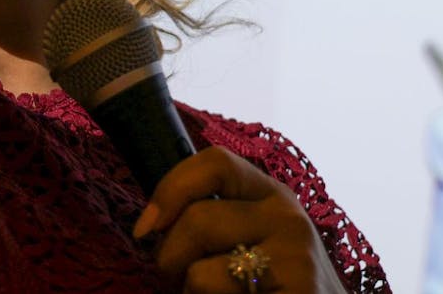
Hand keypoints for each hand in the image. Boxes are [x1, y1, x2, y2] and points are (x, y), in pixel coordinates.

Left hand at [132, 146, 343, 292]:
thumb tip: (150, 221)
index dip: (171, 188)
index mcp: (272, 195)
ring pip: (199, 273)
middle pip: (197, 220)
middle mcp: (288, 218)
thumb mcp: (251, 238)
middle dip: (169, 257)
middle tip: (177, 278)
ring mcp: (295, 260)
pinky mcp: (295, 293)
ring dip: (190, 292)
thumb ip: (214, 217)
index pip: (216, 162)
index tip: (146, 226)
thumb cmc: (272, 286)